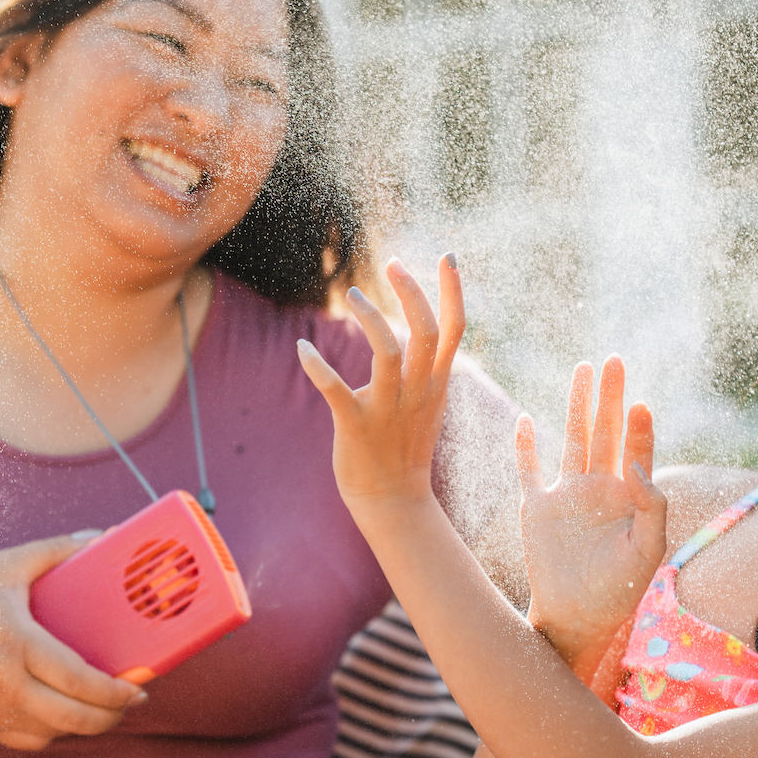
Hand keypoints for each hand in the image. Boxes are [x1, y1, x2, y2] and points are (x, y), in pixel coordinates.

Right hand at [0, 534, 145, 750]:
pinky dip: (57, 731)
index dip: (114, 691)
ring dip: (88, 724)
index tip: (139, 687)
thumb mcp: (3, 567)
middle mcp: (7, 684)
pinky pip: (34, 741)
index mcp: (16, 644)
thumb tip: (101, 535)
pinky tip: (69, 713)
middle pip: (74, 717)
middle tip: (132, 699)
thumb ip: (54, 551)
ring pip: (57, 732)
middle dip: (112, 715)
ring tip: (106, 705)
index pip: (77, 680)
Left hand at [298, 256, 464, 510]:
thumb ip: (424, 369)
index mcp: (435, 383)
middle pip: (425, 331)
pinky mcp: (356, 425)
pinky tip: (302, 347)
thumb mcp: (426, 403)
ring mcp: (388, 409)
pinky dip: (317, 366)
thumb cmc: (403, 446)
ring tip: (353, 294)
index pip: (454, 330)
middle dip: (411, 293)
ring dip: (370, 318)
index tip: (447, 257)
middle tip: (392, 264)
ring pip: (387, 351)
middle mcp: (417, 392)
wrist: (392, 500)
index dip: (453, 292)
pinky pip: (336, 390)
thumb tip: (413, 334)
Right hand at [517, 357, 665, 667]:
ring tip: (584, 369)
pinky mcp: (536, 507)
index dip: (638, 428)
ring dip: (578, 406)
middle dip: (610, 397)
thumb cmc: (618, 590)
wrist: (575, 616)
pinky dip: (525, 446)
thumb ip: (652, 509)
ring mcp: (565, 495)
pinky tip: (524, 419)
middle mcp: (597, 489)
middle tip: (615, 360)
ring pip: (572, 439)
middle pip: (604, 432)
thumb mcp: (646, 552)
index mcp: (628, 498)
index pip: (635, 451)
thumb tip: (638, 467)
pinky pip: (528, 470)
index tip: (639, 405)